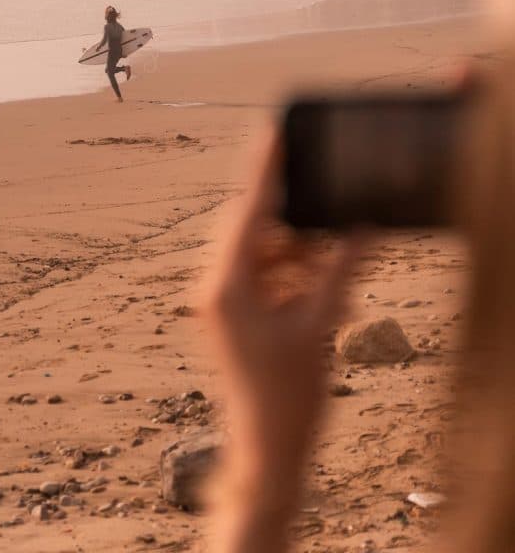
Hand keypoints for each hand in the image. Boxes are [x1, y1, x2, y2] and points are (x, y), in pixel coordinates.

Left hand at [206, 130, 362, 550]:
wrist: (267, 450)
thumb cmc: (287, 394)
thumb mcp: (319, 324)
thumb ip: (340, 270)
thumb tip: (364, 229)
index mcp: (226, 284)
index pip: (247, 211)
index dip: (264, 169)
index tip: (274, 130)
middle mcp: (215, 286)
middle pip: (252, 227)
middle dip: (291, 218)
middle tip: (323, 207)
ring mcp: (222, 301)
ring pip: (259, 250)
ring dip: (296, 251)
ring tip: (331, 264)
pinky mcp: (234, 314)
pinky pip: (262, 274)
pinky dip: (291, 273)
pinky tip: (323, 285)